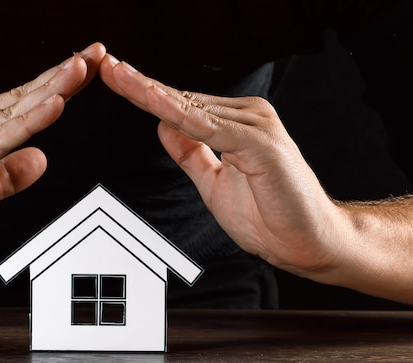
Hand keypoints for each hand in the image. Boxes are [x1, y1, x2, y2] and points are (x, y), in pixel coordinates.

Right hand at [0, 43, 105, 280]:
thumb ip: (6, 177)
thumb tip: (42, 159)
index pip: (22, 104)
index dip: (57, 87)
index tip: (86, 71)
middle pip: (24, 96)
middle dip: (65, 74)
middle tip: (99, 52)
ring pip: (15, 109)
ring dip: (55, 86)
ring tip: (85, 64)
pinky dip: (29, 121)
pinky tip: (54, 105)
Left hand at [99, 54, 346, 279]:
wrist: (309, 243)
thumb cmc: (269, 214)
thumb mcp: (213, 182)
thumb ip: (190, 154)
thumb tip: (162, 127)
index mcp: (233, 124)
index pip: (179, 105)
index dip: (144, 94)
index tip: (115, 79)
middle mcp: (245, 117)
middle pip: (180, 99)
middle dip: (139, 84)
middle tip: (105, 67)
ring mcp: (254, 126)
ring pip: (190, 107)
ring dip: (151, 91)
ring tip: (119, 75)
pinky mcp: (260, 143)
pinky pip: (210, 127)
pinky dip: (179, 114)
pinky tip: (154, 101)